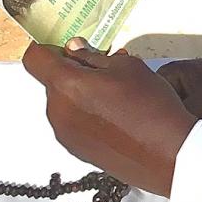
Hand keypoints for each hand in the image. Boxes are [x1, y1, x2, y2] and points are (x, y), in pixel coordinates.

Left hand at [22, 39, 196, 196]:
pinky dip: (86, 116)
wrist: (167, 155)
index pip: (34, 59)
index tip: (64, 47)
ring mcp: (65, 135)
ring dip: (80, 95)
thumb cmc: (149, 104)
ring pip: (63, 103)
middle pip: (52, 82)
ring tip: (115, 98)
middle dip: (72, 73)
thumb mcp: (127, 66)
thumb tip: (74, 50)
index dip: (45, 48)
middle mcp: (57, 111)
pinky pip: (73, 124)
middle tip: (104, 71)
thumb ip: (93, 56)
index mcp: (66, 85)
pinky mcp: (77, 151)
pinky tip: (115, 119)